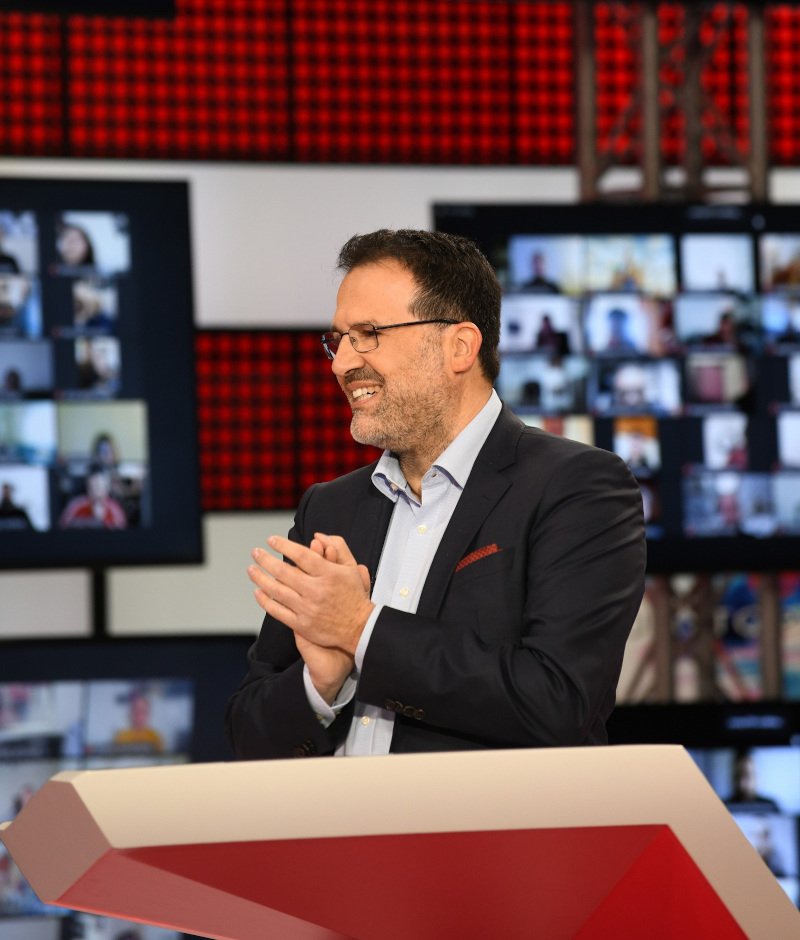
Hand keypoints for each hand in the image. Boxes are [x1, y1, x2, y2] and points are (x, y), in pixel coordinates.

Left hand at [248, 533, 373, 701]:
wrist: (360, 628)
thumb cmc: (354, 596)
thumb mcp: (351, 567)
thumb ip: (338, 547)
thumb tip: (317, 535)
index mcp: (329, 574)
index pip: (301, 555)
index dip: (283, 545)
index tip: (271, 540)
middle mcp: (317, 591)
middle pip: (284, 572)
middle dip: (265, 560)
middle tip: (256, 552)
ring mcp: (308, 609)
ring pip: (277, 591)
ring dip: (260, 578)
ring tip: (251, 570)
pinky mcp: (302, 625)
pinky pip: (278, 611)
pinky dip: (265, 601)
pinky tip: (258, 591)